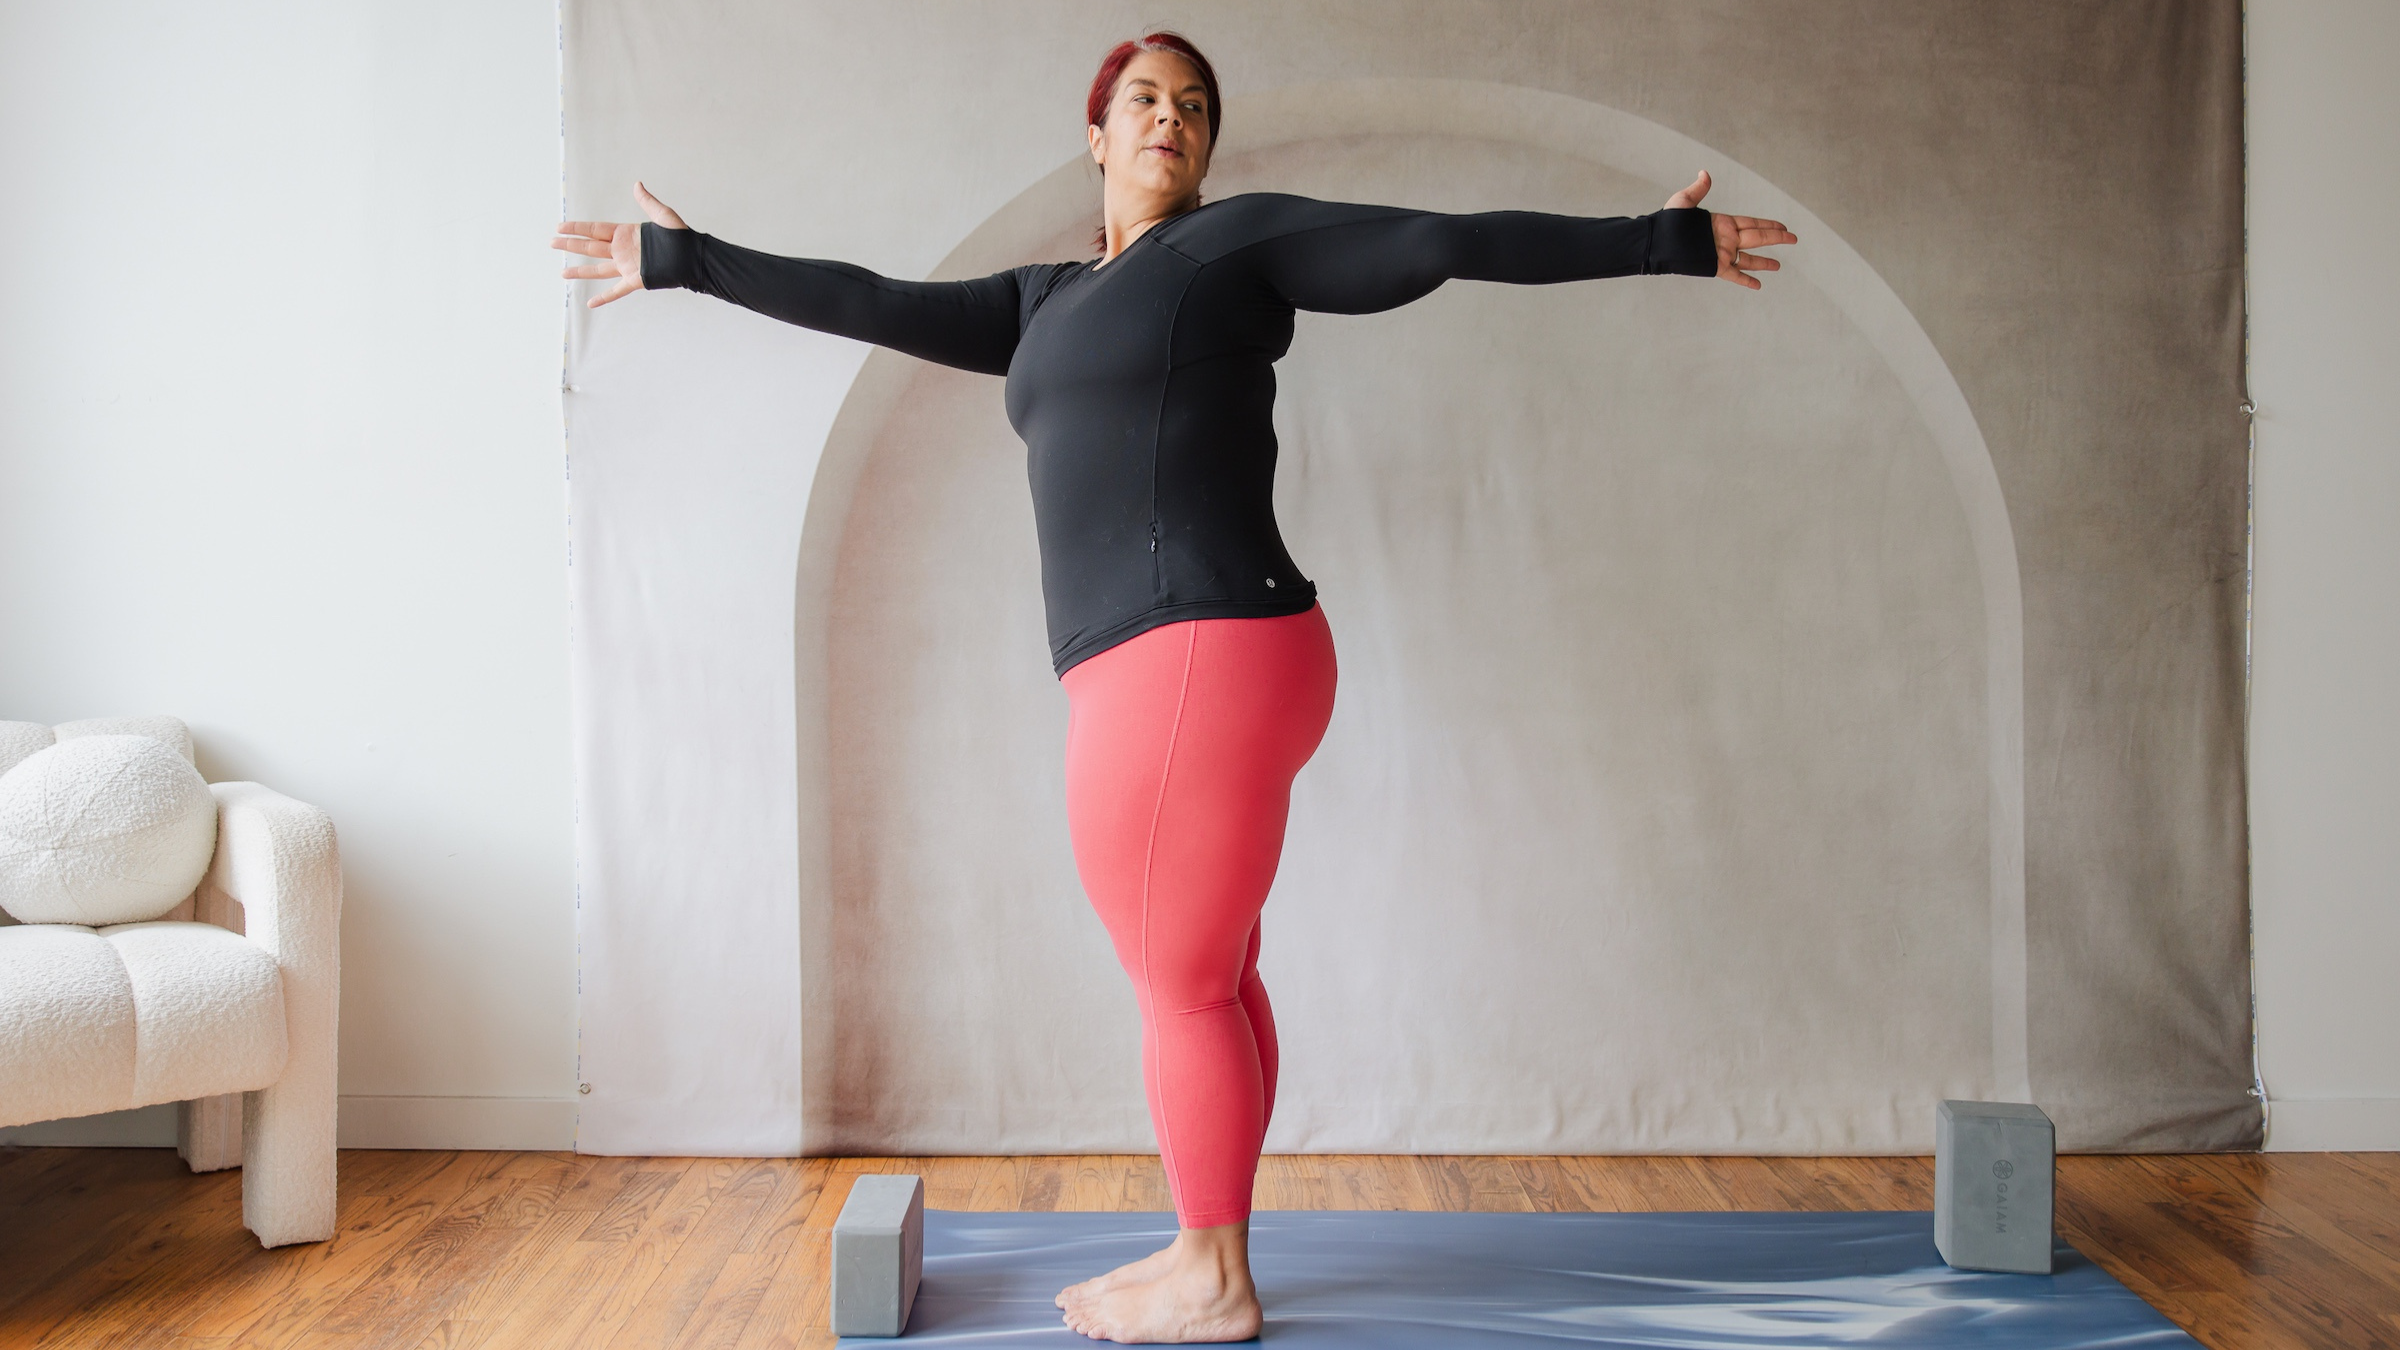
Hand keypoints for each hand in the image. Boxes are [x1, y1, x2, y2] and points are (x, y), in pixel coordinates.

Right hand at [552, 182, 688, 308]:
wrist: (692, 257)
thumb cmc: (680, 236)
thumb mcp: (663, 215)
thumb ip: (648, 202)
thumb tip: (637, 185)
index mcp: (625, 233)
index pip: (595, 230)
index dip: (577, 228)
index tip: (560, 227)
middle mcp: (622, 250)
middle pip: (590, 247)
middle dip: (571, 245)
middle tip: (552, 243)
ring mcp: (627, 266)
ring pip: (597, 269)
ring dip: (580, 271)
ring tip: (563, 273)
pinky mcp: (635, 280)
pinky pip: (616, 291)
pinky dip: (604, 297)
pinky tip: (590, 303)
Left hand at [1665, 171, 1796, 290]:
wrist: (1656, 242)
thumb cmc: (1667, 222)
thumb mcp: (1683, 202)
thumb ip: (1698, 190)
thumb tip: (1705, 174)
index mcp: (1723, 222)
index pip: (1752, 223)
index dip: (1769, 224)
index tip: (1783, 227)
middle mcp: (1726, 238)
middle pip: (1757, 238)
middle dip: (1776, 238)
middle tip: (1794, 239)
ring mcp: (1722, 253)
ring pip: (1748, 258)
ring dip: (1764, 262)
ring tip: (1778, 266)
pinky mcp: (1714, 266)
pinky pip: (1734, 274)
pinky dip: (1746, 280)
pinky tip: (1758, 285)